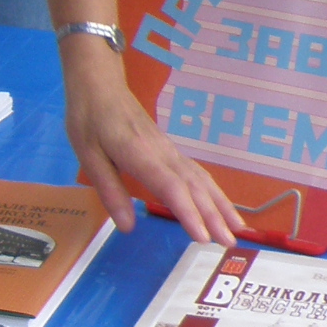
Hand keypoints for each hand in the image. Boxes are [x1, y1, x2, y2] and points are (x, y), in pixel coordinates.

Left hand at [58, 38, 238, 243]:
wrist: (100, 84)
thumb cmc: (89, 119)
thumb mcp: (88, 156)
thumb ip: (110, 191)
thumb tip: (127, 227)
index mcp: (139, 155)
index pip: (170, 187)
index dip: (188, 213)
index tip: (203, 237)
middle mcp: (162, 153)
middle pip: (193, 186)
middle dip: (214, 215)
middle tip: (229, 243)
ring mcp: (169, 150)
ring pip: (201, 178)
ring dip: (221, 204)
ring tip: (238, 228)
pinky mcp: (170, 149)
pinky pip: (197, 172)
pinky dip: (213, 190)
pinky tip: (220, 203)